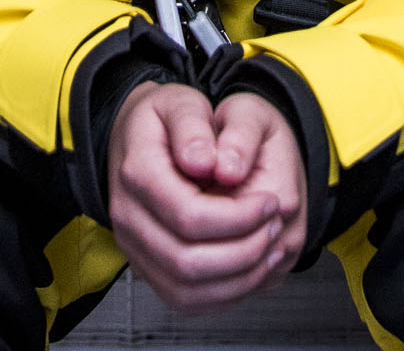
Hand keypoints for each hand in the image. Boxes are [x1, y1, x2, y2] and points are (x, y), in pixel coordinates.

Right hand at [104, 81, 306, 312]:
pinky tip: (252, 267)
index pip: (189, 215)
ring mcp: (134, 248)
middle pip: (187, 262)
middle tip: (275, 225)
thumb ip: (195, 126)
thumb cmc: (166, 121)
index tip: (271, 201)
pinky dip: (225, 292)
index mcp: (138, 173)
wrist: (140, 139)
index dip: (239, 217)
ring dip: (238, 277)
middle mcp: (129, 218)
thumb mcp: (183, 102)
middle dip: (244, 251)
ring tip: (270, 247)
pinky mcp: (148, 269)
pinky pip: (185, 300)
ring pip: (186, 291)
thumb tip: (206, 162)